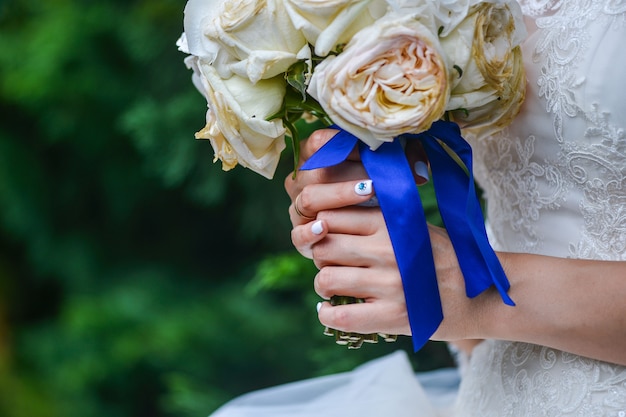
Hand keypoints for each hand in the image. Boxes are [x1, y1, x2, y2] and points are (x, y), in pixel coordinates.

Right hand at [285, 129, 428, 256]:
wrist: (368, 230)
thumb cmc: (377, 189)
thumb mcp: (390, 169)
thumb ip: (406, 161)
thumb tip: (419, 171)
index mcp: (315, 155)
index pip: (321, 142)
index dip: (346, 145)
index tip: (375, 150)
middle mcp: (302, 179)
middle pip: (316, 171)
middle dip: (350, 174)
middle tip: (378, 178)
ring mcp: (298, 207)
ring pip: (309, 199)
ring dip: (339, 196)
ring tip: (368, 194)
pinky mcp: (300, 236)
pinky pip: (297, 235)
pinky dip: (309, 232)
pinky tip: (325, 228)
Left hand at [291, 179, 485, 340]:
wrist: (485, 295)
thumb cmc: (447, 258)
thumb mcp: (416, 226)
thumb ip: (379, 220)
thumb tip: (330, 221)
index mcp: (392, 223)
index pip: (331, 217)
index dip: (322, 229)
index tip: (328, 237)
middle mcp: (387, 249)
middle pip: (323, 246)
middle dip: (319, 256)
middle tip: (329, 264)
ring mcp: (390, 284)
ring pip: (326, 279)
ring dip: (323, 286)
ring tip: (331, 289)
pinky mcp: (393, 316)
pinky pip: (340, 317)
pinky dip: (326, 315)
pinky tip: (329, 312)